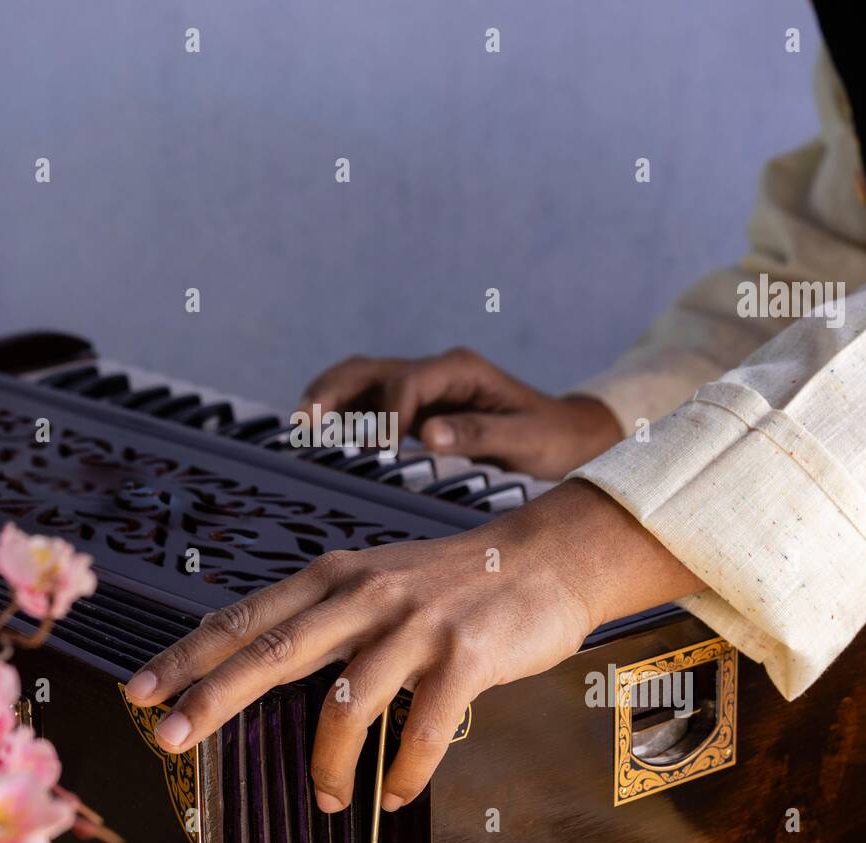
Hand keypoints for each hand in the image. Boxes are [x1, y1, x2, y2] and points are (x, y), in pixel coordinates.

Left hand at [122, 480, 700, 812]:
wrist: (544, 557)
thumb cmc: (453, 580)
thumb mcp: (376, 579)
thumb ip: (324, 616)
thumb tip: (260, 667)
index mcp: (334, 575)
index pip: (245, 617)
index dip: (188, 654)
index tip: (140, 688)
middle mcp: (364, 593)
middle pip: (271, 653)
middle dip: (211, 698)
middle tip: (169, 735)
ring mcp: (415, 623)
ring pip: (345, 703)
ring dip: (326, 764)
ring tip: (323, 798)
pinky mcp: (465, 655)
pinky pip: (421, 730)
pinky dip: (404, 771)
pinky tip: (397, 793)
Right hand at [298, 347, 622, 478]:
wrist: (566, 433)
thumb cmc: (550, 436)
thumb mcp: (524, 438)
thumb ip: (477, 433)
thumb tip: (428, 435)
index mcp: (460, 370)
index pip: (407, 383)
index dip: (390, 415)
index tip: (384, 450)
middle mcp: (436, 371)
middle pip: (370, 370)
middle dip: (333, 392)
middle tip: (303, 422)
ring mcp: (423, 386)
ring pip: (362, 381)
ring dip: (328, 398)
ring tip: (299, 426)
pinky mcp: (416, 405)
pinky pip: (369, 401)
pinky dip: (342, 412)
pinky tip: (321, 431)